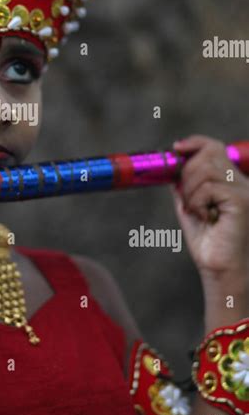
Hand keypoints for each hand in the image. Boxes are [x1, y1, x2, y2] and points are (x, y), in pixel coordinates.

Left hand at [170, 135, 248, 281]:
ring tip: (198, 211)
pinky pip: (207, 188)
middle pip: (207, 154)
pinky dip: (197, 202)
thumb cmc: (208, 243)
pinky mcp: (241, 201)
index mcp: (232, 181)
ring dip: (190, 192)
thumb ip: (185, 185)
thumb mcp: (191, 206)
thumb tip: (173, 164)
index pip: (214, 146)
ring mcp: (245, 190)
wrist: (220, 271)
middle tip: (188, 200)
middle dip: (186, 174)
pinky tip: (206, 218)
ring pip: (204, 170)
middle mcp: (242, 182)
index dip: (194, 143)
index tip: (176, 149)